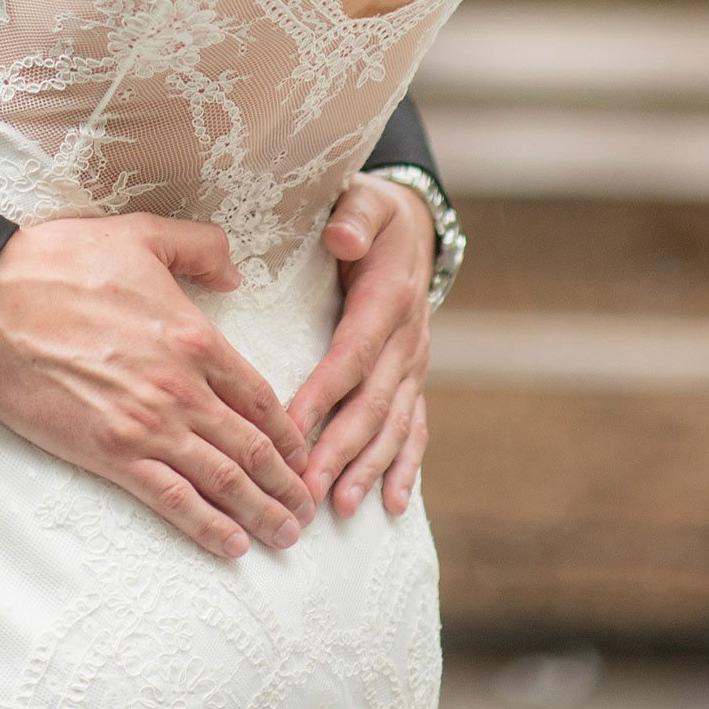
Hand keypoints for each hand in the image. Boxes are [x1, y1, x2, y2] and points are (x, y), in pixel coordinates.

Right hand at [0, 214, 315, 562]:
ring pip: (221, 479)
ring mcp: (146, 424)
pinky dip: (206, 526)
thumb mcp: (140, 233)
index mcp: (194, 336)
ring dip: (261, 511)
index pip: (258, 396)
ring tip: (285, 536)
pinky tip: (231, 544)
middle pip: (250, 446)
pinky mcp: (108, 452)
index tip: (304, 454)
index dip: (288, 432)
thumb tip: (234, 271)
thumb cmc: (60, 262)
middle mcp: (181, 386)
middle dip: (286, 483)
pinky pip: (170, 498)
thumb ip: (198, 247)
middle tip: (308, 510)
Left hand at [287, 176, 434, 519]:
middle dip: (339, 450)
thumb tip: (341, 236)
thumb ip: (354, 216)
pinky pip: (413, 429)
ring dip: (367, 468)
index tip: (292, 428)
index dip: (324, 393)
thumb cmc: (374, 216)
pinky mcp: (413, 379)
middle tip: (306, 489)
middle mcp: (406, 341)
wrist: (416, 227)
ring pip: (392, 426)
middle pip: (371, 404)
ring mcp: (414, 365)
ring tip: (341, 507)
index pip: (352, 355)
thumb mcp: (366, 201)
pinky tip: (389, 506)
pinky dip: (403, 468)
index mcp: (387, 301)